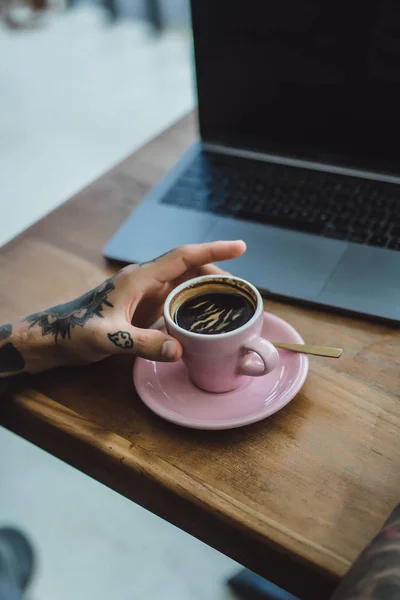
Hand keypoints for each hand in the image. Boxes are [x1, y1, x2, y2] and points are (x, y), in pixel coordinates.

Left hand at [3, 241, 245, 375]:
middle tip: (242, 289)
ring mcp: (144, 293)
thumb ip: (141, 342)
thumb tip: (180, 349)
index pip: (183, 257)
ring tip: (230, 301)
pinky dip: (193, 303)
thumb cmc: (75, 332)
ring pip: (183, 283)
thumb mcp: (108, 339)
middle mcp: (145, 281)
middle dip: (217, 273)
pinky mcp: (142, 307)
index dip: (213, 251)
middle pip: (189, 268)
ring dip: (206, 288)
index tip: (241, 247)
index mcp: (139, 278)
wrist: (54, 338)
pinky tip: (204, 317)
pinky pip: (175, 299)